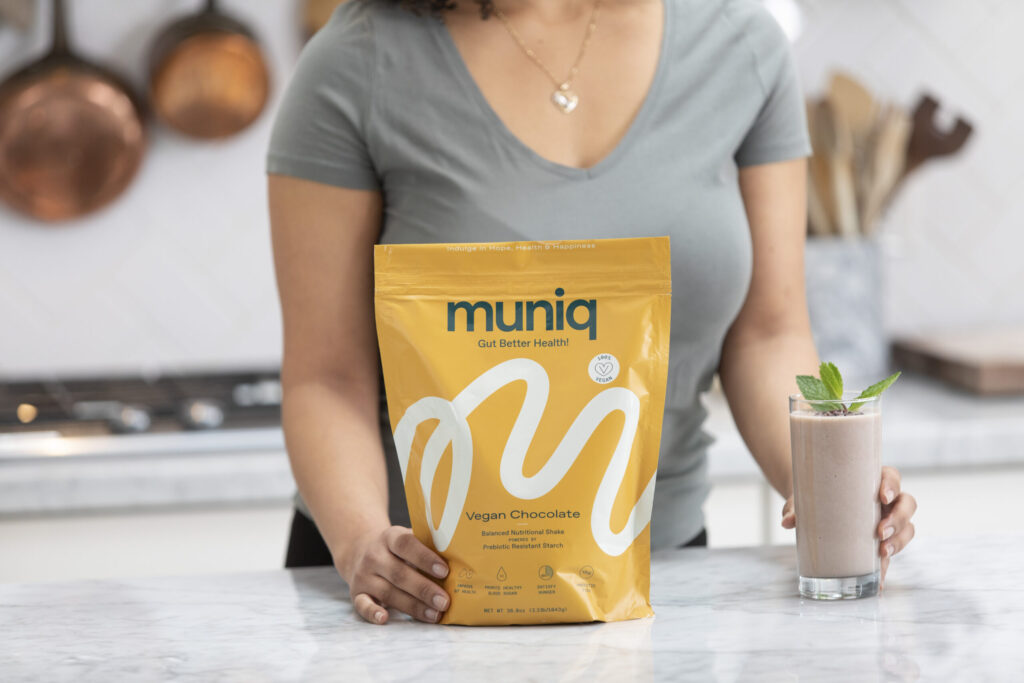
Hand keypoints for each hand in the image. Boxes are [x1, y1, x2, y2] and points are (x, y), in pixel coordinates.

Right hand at [338, 525, 449, 624]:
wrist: (360, 550)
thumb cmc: (397, 549)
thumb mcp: (408, 539)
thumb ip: (428, 545)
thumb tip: (461, 557)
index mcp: (390, 537)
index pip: (406, 544)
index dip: (425, 557)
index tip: (444, 571)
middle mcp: (374, 555)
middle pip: (399, 573)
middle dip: (424, 589)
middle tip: (445, 601)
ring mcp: (364, 575)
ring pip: (388, 592)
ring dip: (412, 606)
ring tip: (434, 615)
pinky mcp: (357, 593)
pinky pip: (362, 604)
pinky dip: (372, 613)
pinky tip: (385, 619)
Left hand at [780, 466, 916, 587]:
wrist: (811, 507)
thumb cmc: (814, 496)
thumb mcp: (803, 499)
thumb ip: (795, 508)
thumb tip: (788, 522)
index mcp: (871, 480)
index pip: (891, 477)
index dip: (892, 486)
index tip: (882, 497)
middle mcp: (885, 500)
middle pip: (907, 504)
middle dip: (898, 519)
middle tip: (879, 531)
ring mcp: (887, 520)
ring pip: (907, 527)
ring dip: (899, 540)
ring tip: (883, 552)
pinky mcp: (882, 541)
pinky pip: (892, 552)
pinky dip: (887, 566)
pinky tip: (880, 579)